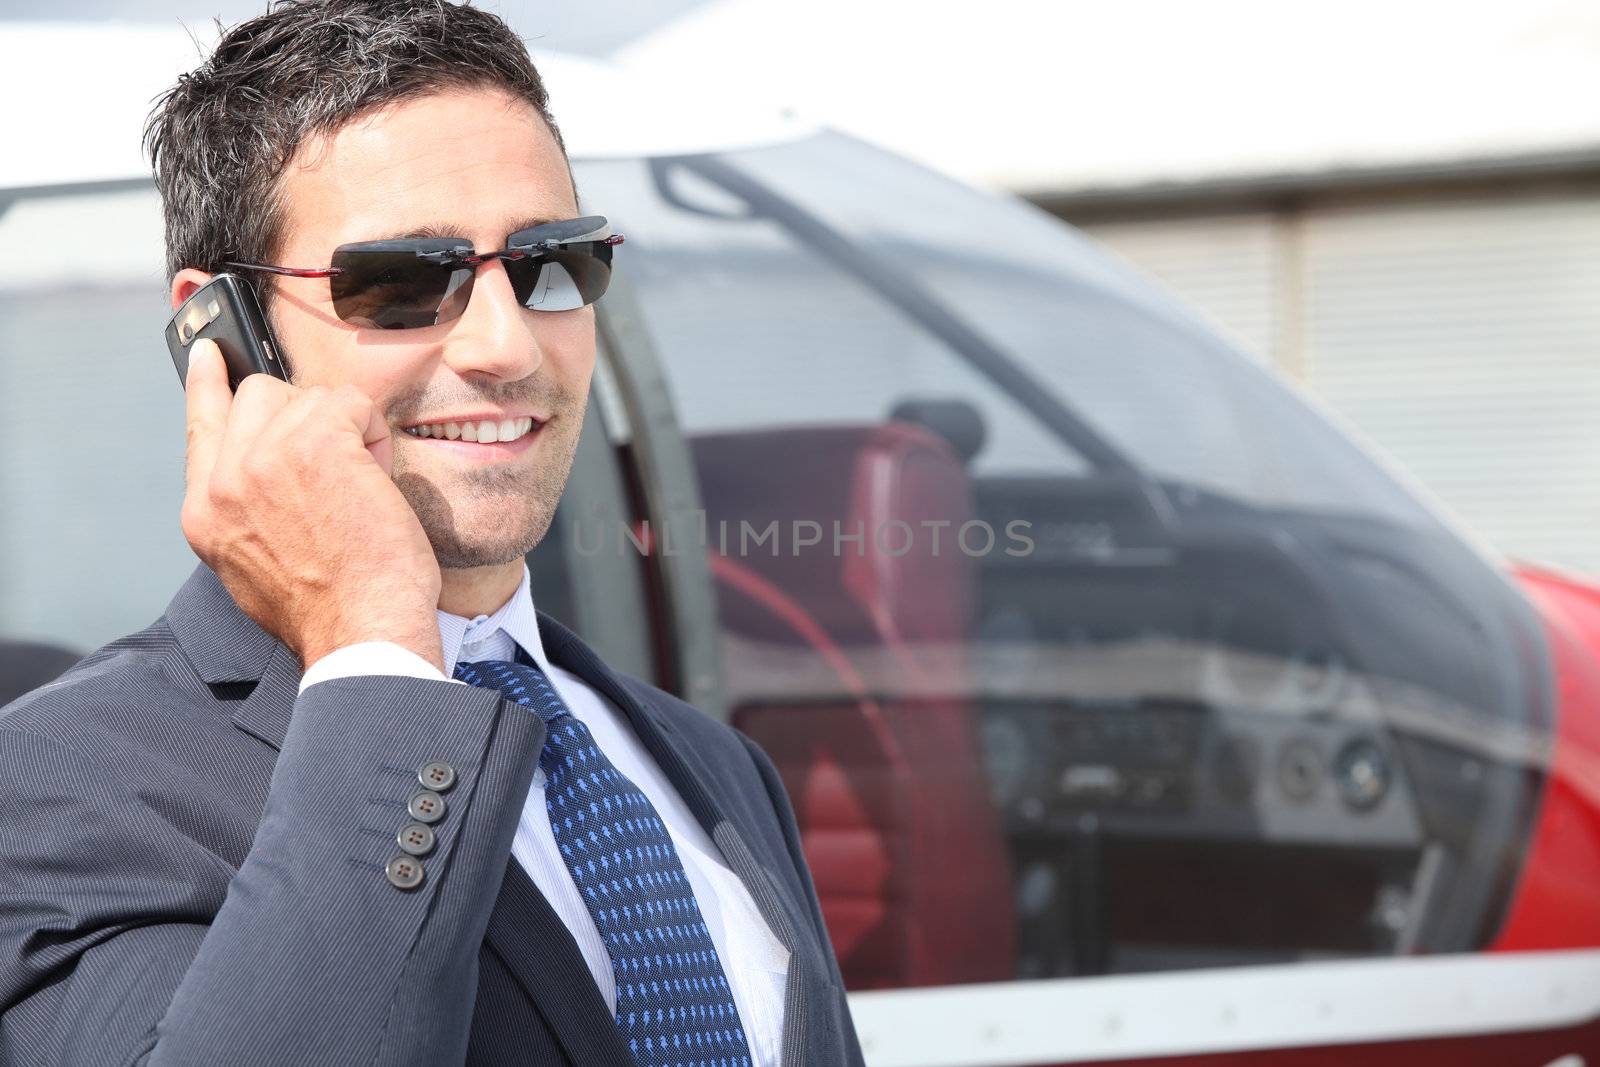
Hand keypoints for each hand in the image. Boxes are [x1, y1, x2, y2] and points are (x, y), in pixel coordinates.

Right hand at [181, 341, 443, 672]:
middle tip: (338, 467)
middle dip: (304, 418)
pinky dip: (375, 434)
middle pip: (259, 397)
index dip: (207, 385)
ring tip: (359, 488)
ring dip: (345, 432)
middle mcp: (226, 480)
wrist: (360, 631)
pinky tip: (377, 478)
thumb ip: (249, 511)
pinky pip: (352, 403)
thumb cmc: (330, 608)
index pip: (200, 427)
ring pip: (307, 396)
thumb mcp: (257, 565)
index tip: (208, 355)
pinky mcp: (317, 444)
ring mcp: (266, 457)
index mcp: (207, 513)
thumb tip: (272, 477)